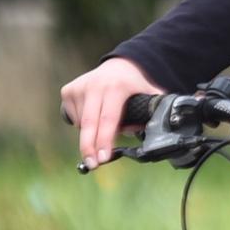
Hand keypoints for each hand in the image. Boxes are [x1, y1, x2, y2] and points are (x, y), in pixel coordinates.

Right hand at [60, 55, 167, 169]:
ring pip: (81, 124)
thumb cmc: (135, 85)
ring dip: (92, 133)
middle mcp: (95, 85)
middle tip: (92, 164)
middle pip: (89, 124)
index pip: (108, 119)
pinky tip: (93, 113)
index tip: (103, 158)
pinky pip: (73, 118)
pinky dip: (82, 124)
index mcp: (116, 87)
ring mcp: (79, 87)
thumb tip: (162, 133)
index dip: (105, 140)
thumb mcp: (151, 94)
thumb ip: (157, 111)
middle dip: (89, 148)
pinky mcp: (68, 91)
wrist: (118, 64)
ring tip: (106, 122)